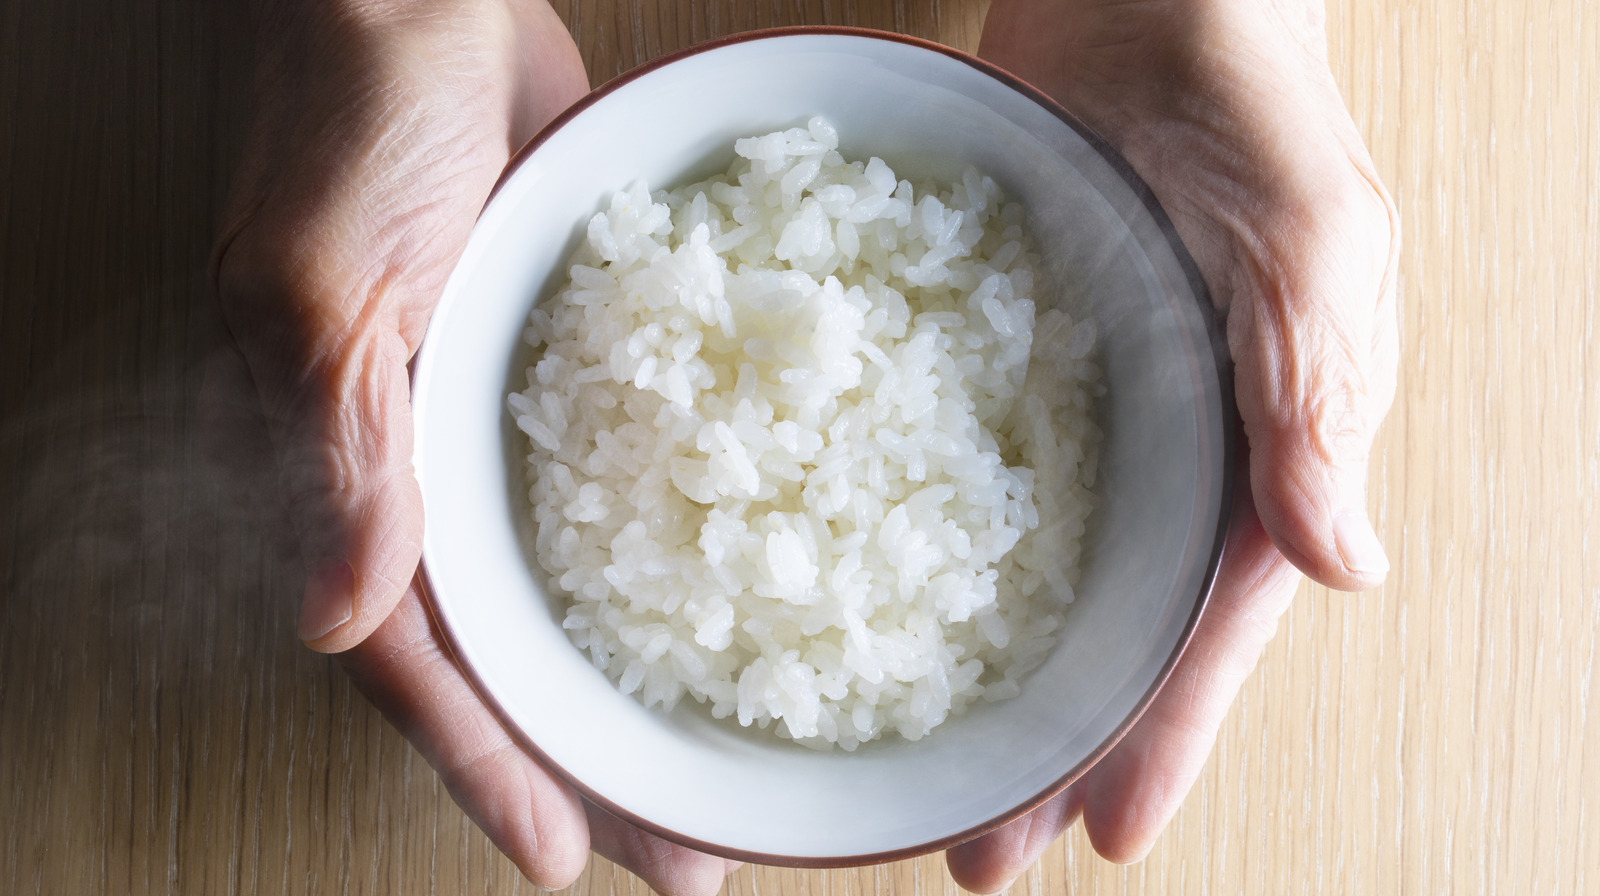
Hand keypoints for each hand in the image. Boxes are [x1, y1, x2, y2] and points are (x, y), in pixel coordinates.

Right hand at [212, 1, 734, 890]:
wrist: (420, 3)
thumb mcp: (323, 283)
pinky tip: (739, 607)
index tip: (565, 856)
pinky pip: (618, 490)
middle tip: (686, 853)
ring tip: (724, 769)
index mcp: (353, 469)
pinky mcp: (568, 369)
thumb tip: (335, 621)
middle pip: (510, 651)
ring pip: (569, 591)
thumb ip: (337, 448)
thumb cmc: (353, 118)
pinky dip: (669, 560)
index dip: (488, 764)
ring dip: (638, 684)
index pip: (417, 657)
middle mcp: (428, 469)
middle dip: (587, 760)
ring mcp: (501, 425)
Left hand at [949, 0, 1399, 888]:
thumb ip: (1315, 401)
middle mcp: (1169, 444)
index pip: (1214, 619)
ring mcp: (1080, 405)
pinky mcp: (998, 351)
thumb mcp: (1312, 247)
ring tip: (921, 771)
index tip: (1102, 834)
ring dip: (984, 673)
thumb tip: (1342, 570)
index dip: (1163, 731)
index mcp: (1263, 440)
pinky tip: (861, 606)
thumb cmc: (1255, 100)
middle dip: (1056, 744)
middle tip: (979, 850)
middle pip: (1110, 626)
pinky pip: (959, 468)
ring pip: (1032, 572)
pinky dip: (918, 546)